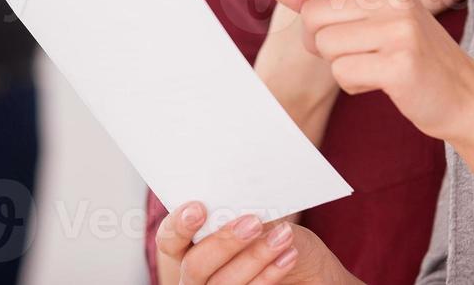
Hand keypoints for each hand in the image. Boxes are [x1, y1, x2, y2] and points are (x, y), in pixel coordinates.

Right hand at [155, 201, 349, 284]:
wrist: (305, 271)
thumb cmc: (271, 237)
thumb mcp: (257, 220)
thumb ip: (240, 213)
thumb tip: (240, 197)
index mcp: (187, 250)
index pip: (169, 241)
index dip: (179, 226)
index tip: (199, 207)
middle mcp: (194, 279)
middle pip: (194, 266)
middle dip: (224, 243)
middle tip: (253, 222)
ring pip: (223, 284)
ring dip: (254, 257)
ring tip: (283, 235)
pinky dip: (270, 274)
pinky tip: (288, 255)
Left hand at [253, 0, 473, 128]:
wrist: (462, 95)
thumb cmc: (406, 53)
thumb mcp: (370, 16)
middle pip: (312, 15)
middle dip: (321, 43)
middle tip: (358, 51)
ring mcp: (397, 26)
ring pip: (325, 46)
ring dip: (341, 65)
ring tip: (375, 64)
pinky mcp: (399, 61)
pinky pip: (343, 73)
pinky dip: (355, 85)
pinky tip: (383, 82)